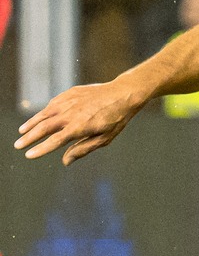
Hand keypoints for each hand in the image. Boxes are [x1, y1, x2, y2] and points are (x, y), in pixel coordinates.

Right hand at [15, 80, 148, 163]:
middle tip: (18, 146)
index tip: (29, 155)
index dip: (41, 149)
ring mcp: (69, 102)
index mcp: (79, 127)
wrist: (123, 93)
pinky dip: (43, 112)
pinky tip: (39, 119)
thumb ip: (83, 149)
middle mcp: (71, 114)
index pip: (55, 141)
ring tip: (22, 132)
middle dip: (29, 138)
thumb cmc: (116, 119)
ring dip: (31, 123)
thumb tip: (65, 161)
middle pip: (44, 128)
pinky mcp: (69, 93)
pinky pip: (52, 104)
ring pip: (44, 114)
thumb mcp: (104, 138)